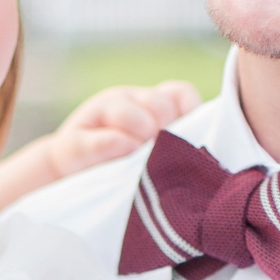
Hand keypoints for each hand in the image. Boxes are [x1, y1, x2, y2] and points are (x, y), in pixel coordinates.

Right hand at [0, 79, 201, 216]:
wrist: (67, 185)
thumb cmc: (123, 174)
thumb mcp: (155, 159)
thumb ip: (179, 149)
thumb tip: (212, 159)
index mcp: (151, 106)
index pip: (181, 94)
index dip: (188, 111)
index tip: (186, 132)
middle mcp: (127, 103)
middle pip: (158, 102)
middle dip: (165, 124)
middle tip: (162, 147)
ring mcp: (98, 118)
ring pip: (127, 109)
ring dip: (140, 128)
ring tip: (141, 149)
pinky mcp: (74, 140)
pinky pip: (97, 138)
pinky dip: (113, 143)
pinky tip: (124, 152)